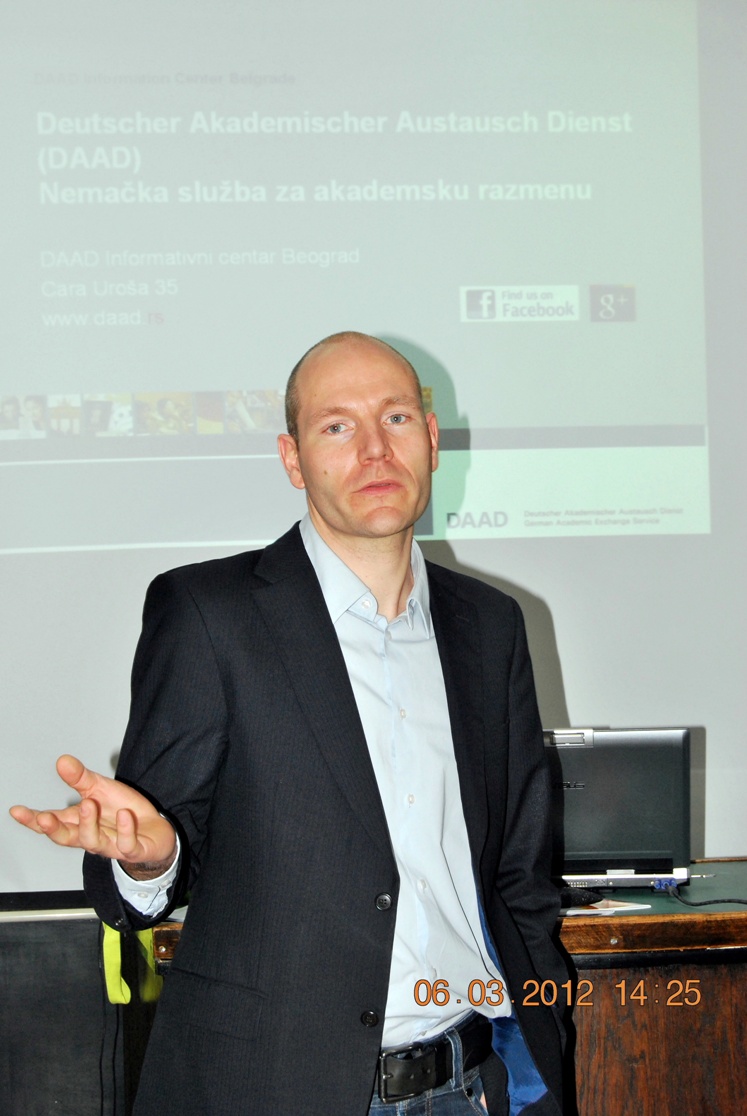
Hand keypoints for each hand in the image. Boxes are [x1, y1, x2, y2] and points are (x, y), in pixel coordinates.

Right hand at [9, 754, 176, 875]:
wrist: (155, 831)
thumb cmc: (123, 812)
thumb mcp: (101, 789)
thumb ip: (80, 778)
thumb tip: (62, 761)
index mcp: (79, 822)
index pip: (52, 822)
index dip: (33, 819)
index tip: (17, 811)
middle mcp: (91, 836)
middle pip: (66, 838)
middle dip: (53, 830)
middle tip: (45, 818)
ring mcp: (111, 845)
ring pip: (93, 841)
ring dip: (89, 823)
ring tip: (89, 803)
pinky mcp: (133, 850)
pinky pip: (126, 844)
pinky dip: (124, 830)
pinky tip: (124, 815)